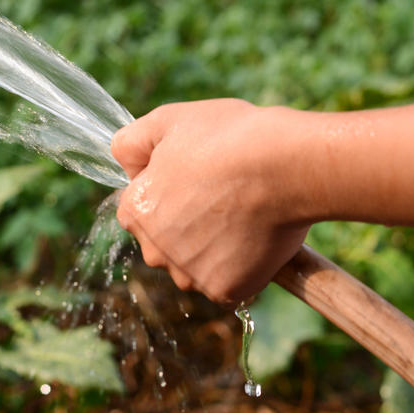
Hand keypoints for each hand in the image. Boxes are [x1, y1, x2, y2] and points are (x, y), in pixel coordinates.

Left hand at [111, 99, 308, 304]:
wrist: (286, 164)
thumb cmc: (229, 137)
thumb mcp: (168, 121)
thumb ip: (131, 144)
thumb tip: (127, 168)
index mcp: (135, 212)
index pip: (142, 211)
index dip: (171, 192)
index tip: (199, 178)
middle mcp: (154, 250)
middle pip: (167, 243)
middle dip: (189, 225)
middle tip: (224, 195)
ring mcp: (190, 274)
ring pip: (196, 265)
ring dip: (214, 249)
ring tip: (244, 214)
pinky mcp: (226, 291)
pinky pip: (229, 283)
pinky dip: (243, 266)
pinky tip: (257, 237)